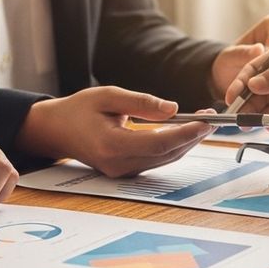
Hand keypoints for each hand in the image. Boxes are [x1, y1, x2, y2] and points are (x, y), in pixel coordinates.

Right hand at [17, 86, 212, 177]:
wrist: (56, 131)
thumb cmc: (79, 110)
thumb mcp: (108, 96)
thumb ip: (141, 102)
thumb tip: (173, 108)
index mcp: (113, 145)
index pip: (160, 142)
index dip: (187, 133)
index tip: (206, 120)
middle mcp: (119, 164)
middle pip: (167, 153)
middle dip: (193, 137)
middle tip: (212, 118)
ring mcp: (122, 171)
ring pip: (165, 159)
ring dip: (186, 142)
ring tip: (203, 122)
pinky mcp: (126, 171)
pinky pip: (156, 160)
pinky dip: (173, 146)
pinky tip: (184, 131)